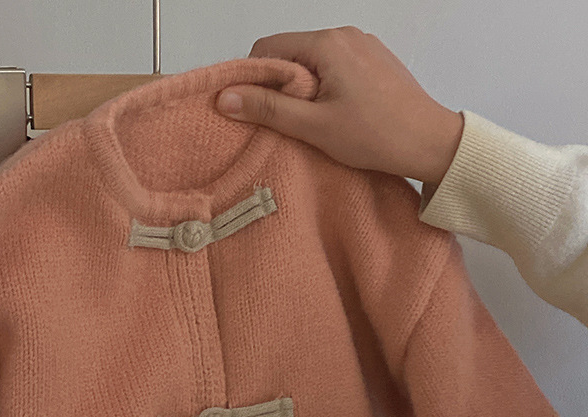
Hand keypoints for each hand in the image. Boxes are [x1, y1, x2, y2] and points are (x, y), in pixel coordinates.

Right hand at [215, 27, 464, 185]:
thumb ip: (267, 109)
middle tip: (287, 123)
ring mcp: (363, 45)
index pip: (268, 48)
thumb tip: (224, 98)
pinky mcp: (374, 60)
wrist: (430, 142)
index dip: (253, 79)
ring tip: (314, 123)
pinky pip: (335, 67)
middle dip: (279, 86)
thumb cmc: (374, 135)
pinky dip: (325, 88)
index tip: (254, 111)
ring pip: (312, 62)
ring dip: (303, 90)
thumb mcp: (313, 126)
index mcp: (327, 43)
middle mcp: (345, 34)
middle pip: (290, 53)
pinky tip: (336, 115)